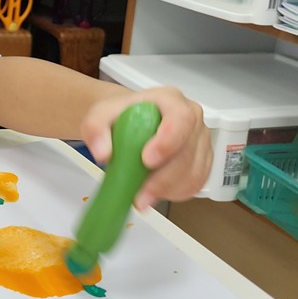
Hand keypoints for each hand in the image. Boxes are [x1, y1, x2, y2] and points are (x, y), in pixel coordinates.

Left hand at [79, 86, 210, 209]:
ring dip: (169, 190)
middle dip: (164, 179)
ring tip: (142, 198)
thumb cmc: (121, 115)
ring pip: (194, 172)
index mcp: (170, 100)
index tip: (147, 161)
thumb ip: (95, 129)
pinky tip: (156, 193)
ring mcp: (199, 141)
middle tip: (140, 195)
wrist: (127, 121)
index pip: (181, 118)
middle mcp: (191, 119)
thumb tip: (103, 153)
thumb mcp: (99, 114)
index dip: (168, 142)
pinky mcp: (201, 161)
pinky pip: (196, 183)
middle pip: (188, 152)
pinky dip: (176, 193)